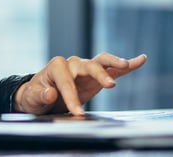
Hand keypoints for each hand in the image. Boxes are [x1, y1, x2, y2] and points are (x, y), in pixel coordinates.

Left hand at [14, 53, 146, 115]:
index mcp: (56, 67)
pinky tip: (140, 59)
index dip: (72, 97)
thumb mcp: (32, 98)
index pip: (66, 81)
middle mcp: (72, 64)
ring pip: (102, 62)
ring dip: (114, 63)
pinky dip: (127, 65)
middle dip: (99, 75)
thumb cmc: (35, 95)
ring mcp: (85, 68)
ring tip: (126, 64)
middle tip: (109, 85)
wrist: (40, 96)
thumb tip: (50, 93)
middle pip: (88, 65)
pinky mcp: (96, 76)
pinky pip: (113, 69)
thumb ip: (40, 95)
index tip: (77, 113)